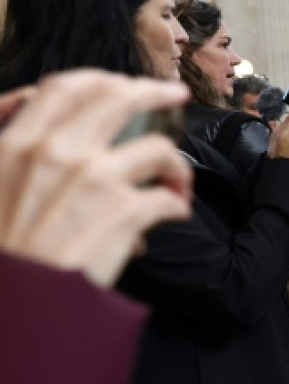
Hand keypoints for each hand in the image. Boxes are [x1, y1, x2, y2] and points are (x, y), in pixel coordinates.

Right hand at [0, 70, 192, 286]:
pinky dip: (178, 205)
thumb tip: (30, 109)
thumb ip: (17, 150)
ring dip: (176, 167)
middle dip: (154, 91)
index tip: (127, 82)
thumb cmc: (8, 254)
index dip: (104, 79)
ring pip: (160, 149)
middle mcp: (57, 151)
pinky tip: (174, 215)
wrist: (19, 305)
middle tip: (176, 96)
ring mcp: (94, 178)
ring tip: (177, 186)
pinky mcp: (124, 211)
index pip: (66, 87)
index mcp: (19, 144)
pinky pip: (170, 198)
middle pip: (119, 98)